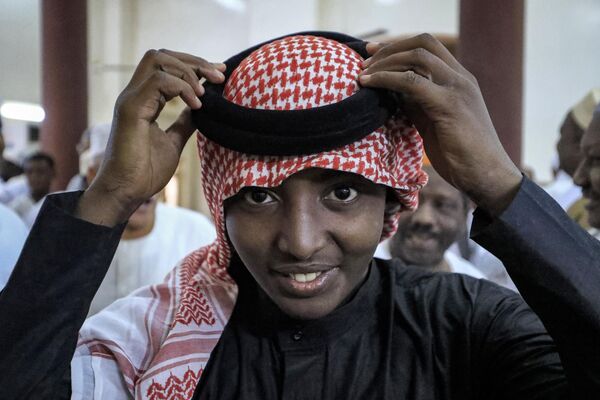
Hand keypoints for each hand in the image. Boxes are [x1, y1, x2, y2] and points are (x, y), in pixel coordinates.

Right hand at [77, 49, 225, 225]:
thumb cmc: (145, 171)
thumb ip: (184, 122)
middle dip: (194, 61)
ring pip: (157, 59)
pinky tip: (196, 105)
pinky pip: (158, 82)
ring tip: (204, 95)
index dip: (195, 66)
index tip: (220, 74)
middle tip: (218, 77)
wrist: (127, 192)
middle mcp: (135, 94)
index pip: (167, 66)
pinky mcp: (130, 109)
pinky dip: (181, 88)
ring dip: (188, 72)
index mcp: (144, 100)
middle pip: (161, 54)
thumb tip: (200, 109)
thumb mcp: (173, 141)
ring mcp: (131, 99)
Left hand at [359, 34, 521, 214]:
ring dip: (385, 62)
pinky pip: (411, 81)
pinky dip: (386, 78)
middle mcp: (461, 77)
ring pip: (417, 56)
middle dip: (389, 49)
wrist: (486, 175)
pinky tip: (369, 85)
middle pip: (422, 43)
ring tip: (363, 75)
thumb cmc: (460, 154)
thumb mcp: (434, 121)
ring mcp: (457, 88)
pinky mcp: (449, 104)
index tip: (372, 52)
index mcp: (460, 79)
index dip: (397, 45)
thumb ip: (418, 103)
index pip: (428, 46)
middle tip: (364, 63)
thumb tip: (392, 92)